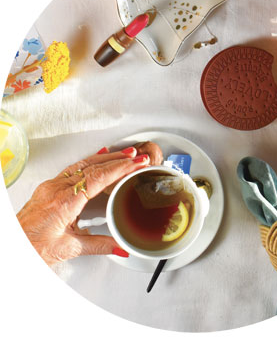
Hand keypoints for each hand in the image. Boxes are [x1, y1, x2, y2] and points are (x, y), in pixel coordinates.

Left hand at [17, 147, 149, 265]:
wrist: (11, 249)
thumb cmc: (30, 249)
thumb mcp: (68, 249)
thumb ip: (99, 245)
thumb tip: (120, 246)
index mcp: (63, 202)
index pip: (98, 178)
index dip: (120, 168)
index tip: (136, 163)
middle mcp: (56, 189)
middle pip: (93, 166)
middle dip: (118, 159)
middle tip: (137, 156)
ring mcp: (51, 186)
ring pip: (83, 164)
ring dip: (106, 158)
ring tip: (124, 154)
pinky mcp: (48, 188)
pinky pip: (73, 168)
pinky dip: (91, 161)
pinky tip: (98, 158)